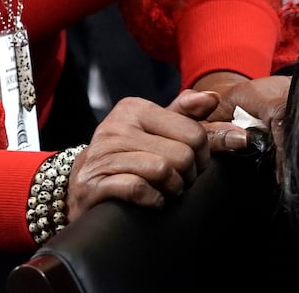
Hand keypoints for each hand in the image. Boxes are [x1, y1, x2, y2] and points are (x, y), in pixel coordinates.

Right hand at [66, 89, 233, 220]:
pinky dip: (153, 200)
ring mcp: (103, 154)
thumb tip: (215, 98)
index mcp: (136, 108)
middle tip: (178, 181)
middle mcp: (117, 125)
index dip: (204, 156)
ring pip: (163, 171)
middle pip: (183, 155)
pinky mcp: (94, 183)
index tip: (194, 165)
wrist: (83, 185)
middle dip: (188, 176)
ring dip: (172, 190)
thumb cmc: (129, 156)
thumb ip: (189, 116)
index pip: (195, 132)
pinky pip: (139, 189)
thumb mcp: (157, 131)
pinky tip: (151, 199)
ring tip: (165, 190)